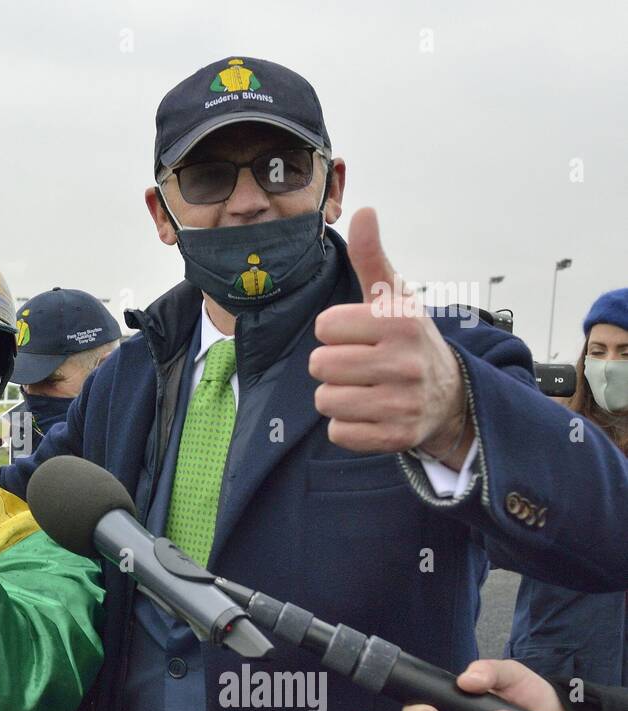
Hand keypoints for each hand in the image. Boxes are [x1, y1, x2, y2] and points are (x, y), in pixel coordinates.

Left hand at [310, 208, 473, 468]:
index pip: (325, 326)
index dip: (336, 331)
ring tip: (365, 388)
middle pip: (319, 365)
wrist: (453, 396)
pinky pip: (338, 433)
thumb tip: (363, 210)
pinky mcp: (396, 437)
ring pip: (325, 400)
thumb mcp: (394, 298)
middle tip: (360, 364)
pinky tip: (370, 412)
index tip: (360, 334)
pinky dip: (347, 426)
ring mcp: (402, 403)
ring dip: (337, 396)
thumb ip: (372, 257)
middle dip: (332, 365)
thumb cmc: (408, 340)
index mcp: (399, 322)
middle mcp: (404, 362)